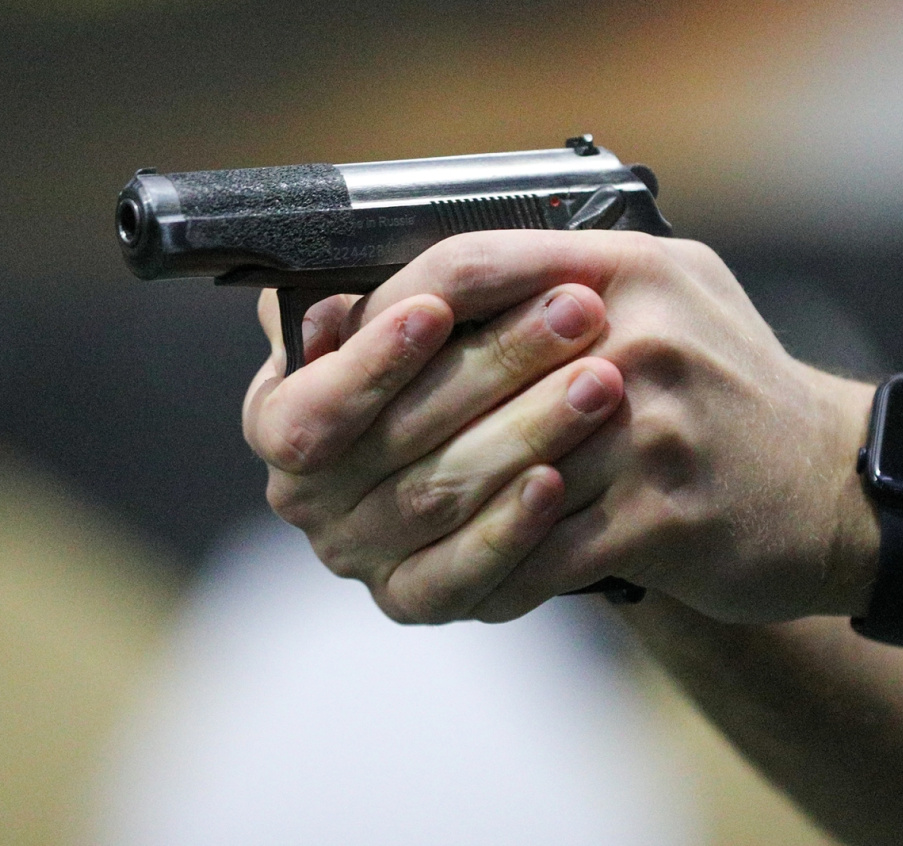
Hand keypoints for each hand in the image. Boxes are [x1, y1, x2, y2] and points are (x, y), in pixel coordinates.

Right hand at [244, 271, 625, 621]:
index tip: (436, 308)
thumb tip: (333, 309)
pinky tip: (558, 481)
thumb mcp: (401, 304)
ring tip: (599, 380)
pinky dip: (510, 528)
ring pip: (438, 498)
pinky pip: (462, 577)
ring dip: (526, 433)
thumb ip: (369, 295)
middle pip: (396, 442)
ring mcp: (363, 554)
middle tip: (573, 313)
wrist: (502, 421)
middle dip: (493, 367)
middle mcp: (309, 498)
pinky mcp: (418, 598)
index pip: (309, 409)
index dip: (368, 364)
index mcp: (282, 419)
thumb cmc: (443, 347)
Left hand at [245, 230, 876, 624]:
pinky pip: (541, 550)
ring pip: (491, 474)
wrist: (834, 484)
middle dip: (390, 430)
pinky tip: (472, 577)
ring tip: (387, 531)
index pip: (470, 265)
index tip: (357, 351)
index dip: (394, 311)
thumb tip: (433, 294)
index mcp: (629, 271)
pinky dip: (494, 569)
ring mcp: (654, 430)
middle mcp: (640, 337)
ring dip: (430, 512)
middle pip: (464, 377)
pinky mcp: (664, 517)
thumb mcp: (670, 295)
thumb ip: (569, 278)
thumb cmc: (729, 392)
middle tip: (344, 466)